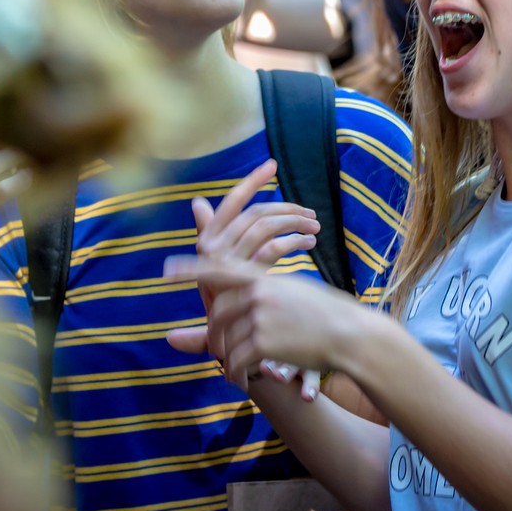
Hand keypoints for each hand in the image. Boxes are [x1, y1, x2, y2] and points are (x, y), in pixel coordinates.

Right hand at [165, 156, 317, 340]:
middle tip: (309, 214)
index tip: (272, 165)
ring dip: (295, 222)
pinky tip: (309, 244)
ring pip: (267, 227)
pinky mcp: (248, 279)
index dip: (251, 181)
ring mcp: (230, 265)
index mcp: (207, 244)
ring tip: (314, 228)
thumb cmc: (231, 305)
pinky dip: (295, 241)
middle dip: (286, 208)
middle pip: (255, 213)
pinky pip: (274, 248)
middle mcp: (213, 252)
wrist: (237, 345)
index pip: (231, 203)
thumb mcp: (219, 268)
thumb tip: (197, 202)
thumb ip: (210, 235)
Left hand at [165, 253, 366, 390]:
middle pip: (218, 314)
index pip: (218, 269)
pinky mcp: (263, 342)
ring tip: (236, 374)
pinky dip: (237, 376)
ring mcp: (259, 316)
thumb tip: (248, 298)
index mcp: (263, 278)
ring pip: (227, 342)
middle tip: (218, 354)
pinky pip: (237, 362)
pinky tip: (243, 383)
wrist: (350, 335)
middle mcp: (257, 293)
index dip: (191, 270)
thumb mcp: (293, 294)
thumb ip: (262, 296)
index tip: (168, 270)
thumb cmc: (325, 316)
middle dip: (215, 337)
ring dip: (229, 362)